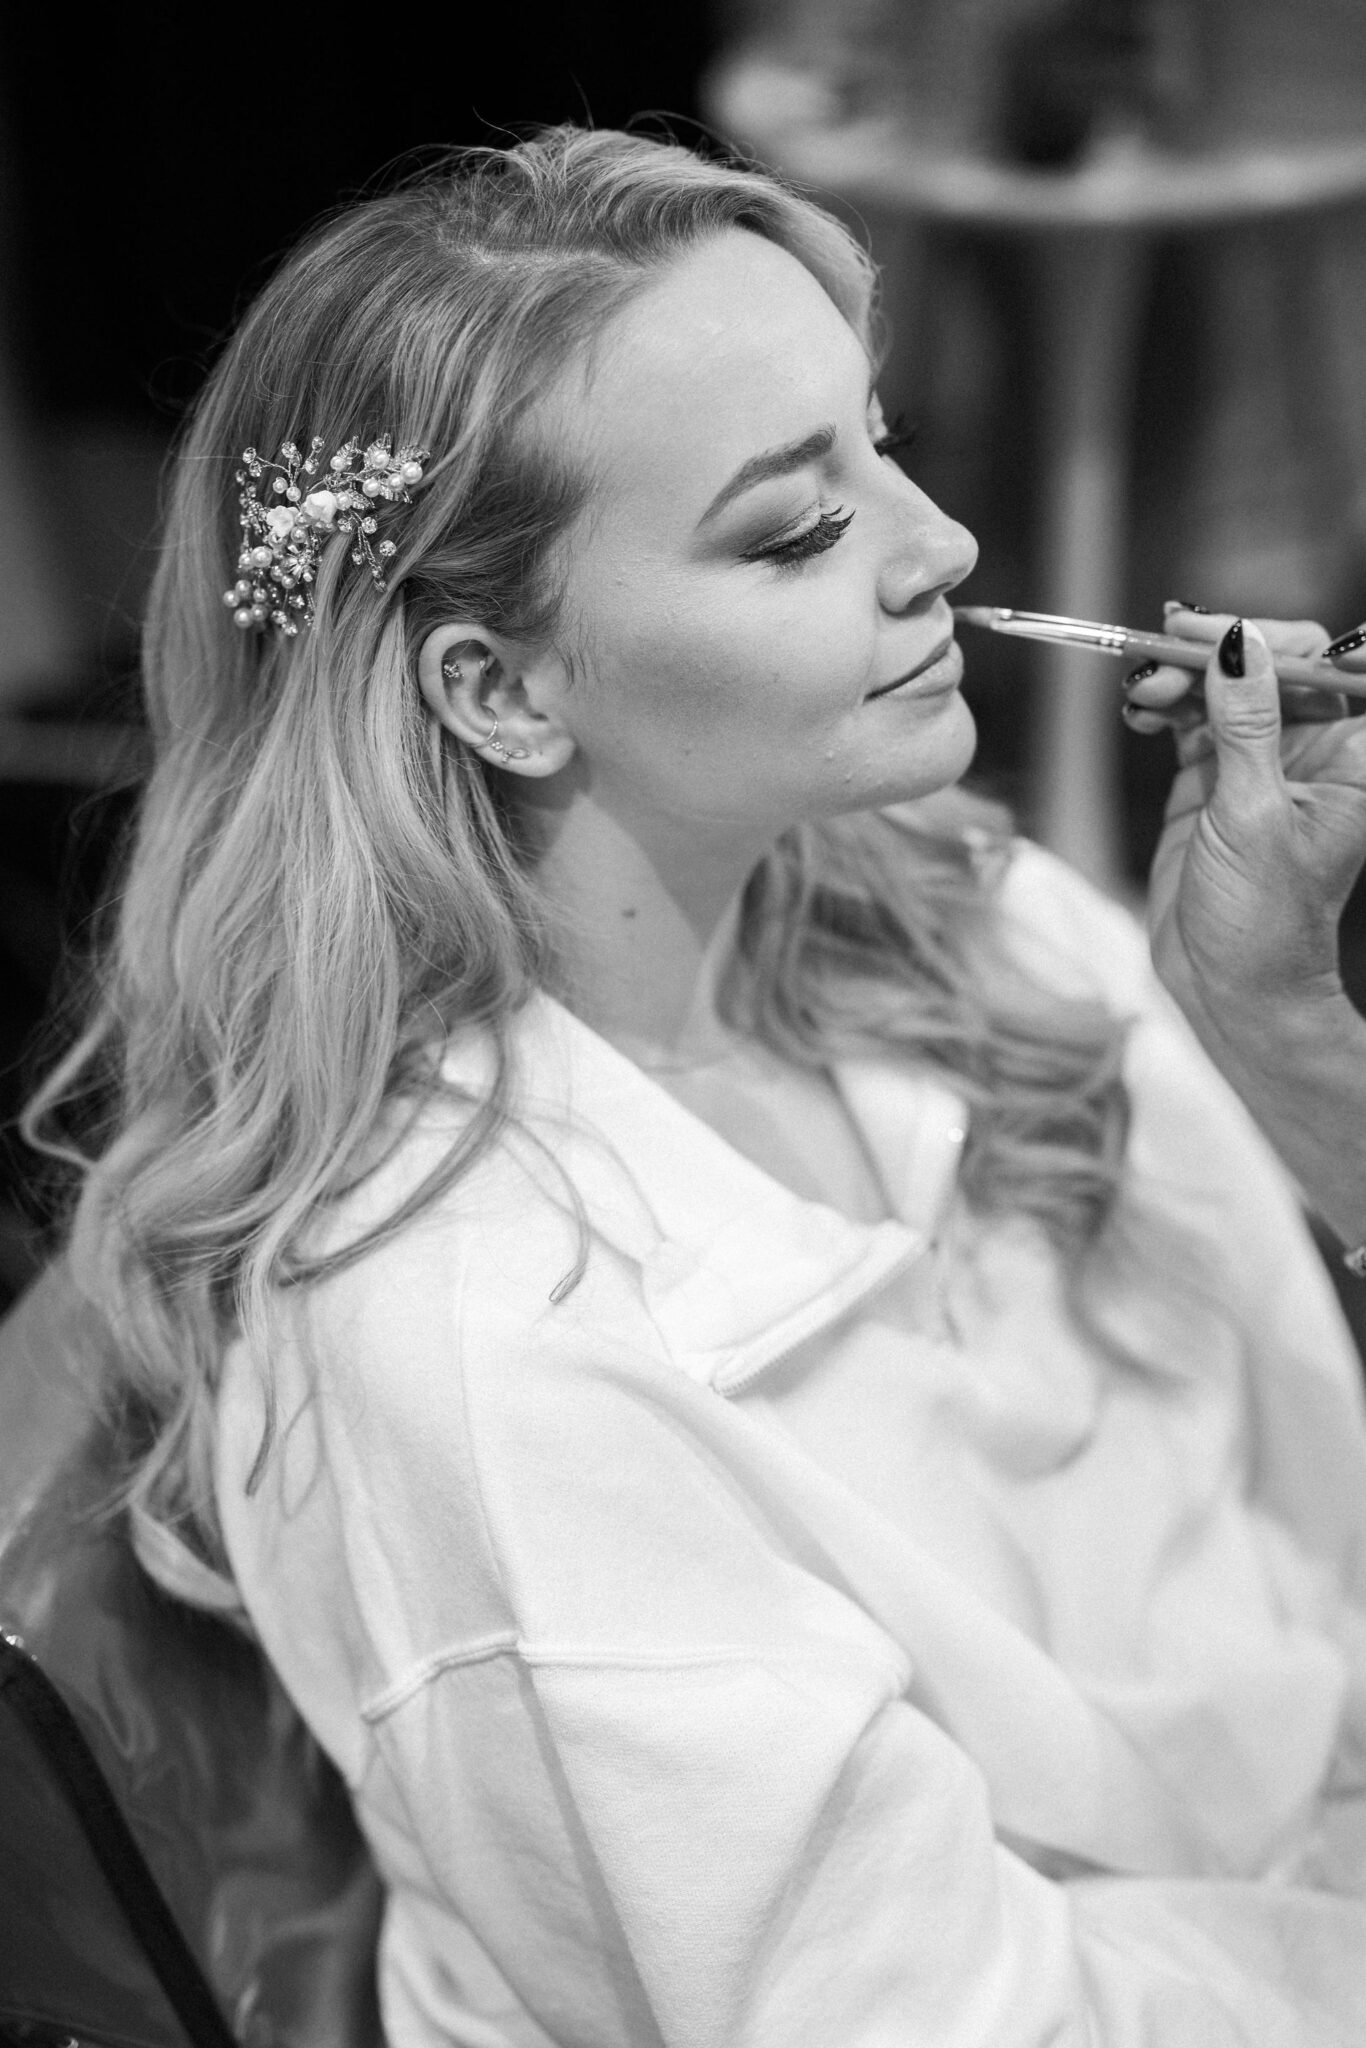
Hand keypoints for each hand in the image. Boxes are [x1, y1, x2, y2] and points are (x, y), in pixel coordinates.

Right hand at [1130, 609, 1365, 1052]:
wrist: (1227, 988)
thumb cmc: (1262, 920)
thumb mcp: (1253, 815)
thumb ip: (1247, 725)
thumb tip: (1242, 645)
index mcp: (1347, 756)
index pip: (1324, 666)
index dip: (1274, 639)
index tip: (1219, 635)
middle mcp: (1306, 751)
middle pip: (1265, 665)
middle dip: (1214, 652)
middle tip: (1163, 649)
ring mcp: (1255, 763)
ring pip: (1220, 686)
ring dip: (1178, 676)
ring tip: (1143, 693)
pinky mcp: (1209, 781)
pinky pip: (1187, 719)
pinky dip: (1161, 706)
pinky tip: (1140, 711)